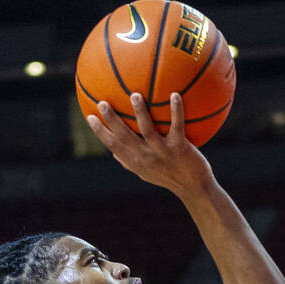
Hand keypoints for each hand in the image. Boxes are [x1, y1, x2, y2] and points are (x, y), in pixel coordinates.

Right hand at [86, 92, 212, 198]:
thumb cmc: (170, 177)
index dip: (101, 132)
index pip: (114, 146)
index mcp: (137, 162)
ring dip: (141, 113)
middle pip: (125, 138)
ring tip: (135, 96)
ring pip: (148, 131)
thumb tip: (113, 152)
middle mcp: (147, 158)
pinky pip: (177, 126)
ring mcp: (163, 153)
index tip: (89, 117)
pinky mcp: (180, 148)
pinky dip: (176, 111)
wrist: (195, 189)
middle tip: (103, 102)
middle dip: (112, 120)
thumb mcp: (147, 173)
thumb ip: (130, 162)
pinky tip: (175, 94)